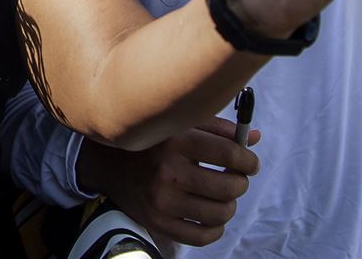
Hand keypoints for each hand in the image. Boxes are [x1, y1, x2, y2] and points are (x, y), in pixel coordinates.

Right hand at [77, 117, 259, 246]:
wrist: (107, 163)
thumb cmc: (152, 140)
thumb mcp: (181, 125)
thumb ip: (218, 129)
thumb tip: (254, 137)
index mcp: (176, 140)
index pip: (230, 154)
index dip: (248, 160)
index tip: (250, 163)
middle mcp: (168, 171)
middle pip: (229, 186)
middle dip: (240, 183)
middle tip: (236, 178)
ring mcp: (162, 200)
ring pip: (219, 213)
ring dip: (230, 206)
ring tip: (224, 196)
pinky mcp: (156, 221)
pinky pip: (200, 236)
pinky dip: (216, 229)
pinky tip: (214, 217)